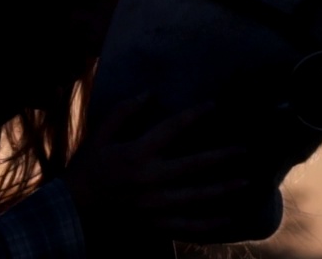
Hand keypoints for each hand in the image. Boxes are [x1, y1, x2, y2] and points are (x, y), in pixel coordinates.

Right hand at [64, 93, 255, 243]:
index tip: (216, 105)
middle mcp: (149, 179)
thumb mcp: (100, 135)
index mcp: (136, 154)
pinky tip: (230, 218)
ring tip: (247, 181)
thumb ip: (124, 112)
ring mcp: (154, 206)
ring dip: (224, 190)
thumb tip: (150, 93)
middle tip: (246, 149)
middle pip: (194, 166)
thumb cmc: (89, 167)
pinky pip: (189, 228)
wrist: (74, 208)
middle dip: (223, 157)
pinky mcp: (155, 225)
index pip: (172, 129)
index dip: (195, 115)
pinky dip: (211, 225)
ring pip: (197, 198)